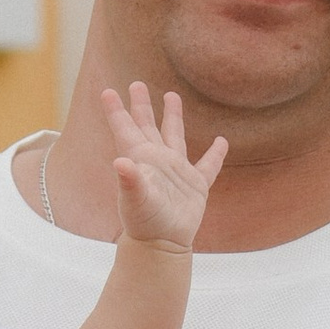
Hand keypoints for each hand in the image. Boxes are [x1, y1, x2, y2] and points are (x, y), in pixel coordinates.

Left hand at [101, 80, 226, 252]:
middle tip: (136, 84)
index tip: (107, 91)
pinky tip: (221, 142)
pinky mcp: (195, 185)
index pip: (125, 128)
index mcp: (140, 158)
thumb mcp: (134, 199)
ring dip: (173, 117)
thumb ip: (129, 180)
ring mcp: (176, 171)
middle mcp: (156, 160)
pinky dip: (215, 154)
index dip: (116, 110)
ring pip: (175, 136)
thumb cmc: (144, 223)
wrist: (162, 244)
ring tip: (171, 96)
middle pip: (147, 125)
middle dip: (141, 105)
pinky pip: (208, 165)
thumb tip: (121, 162)